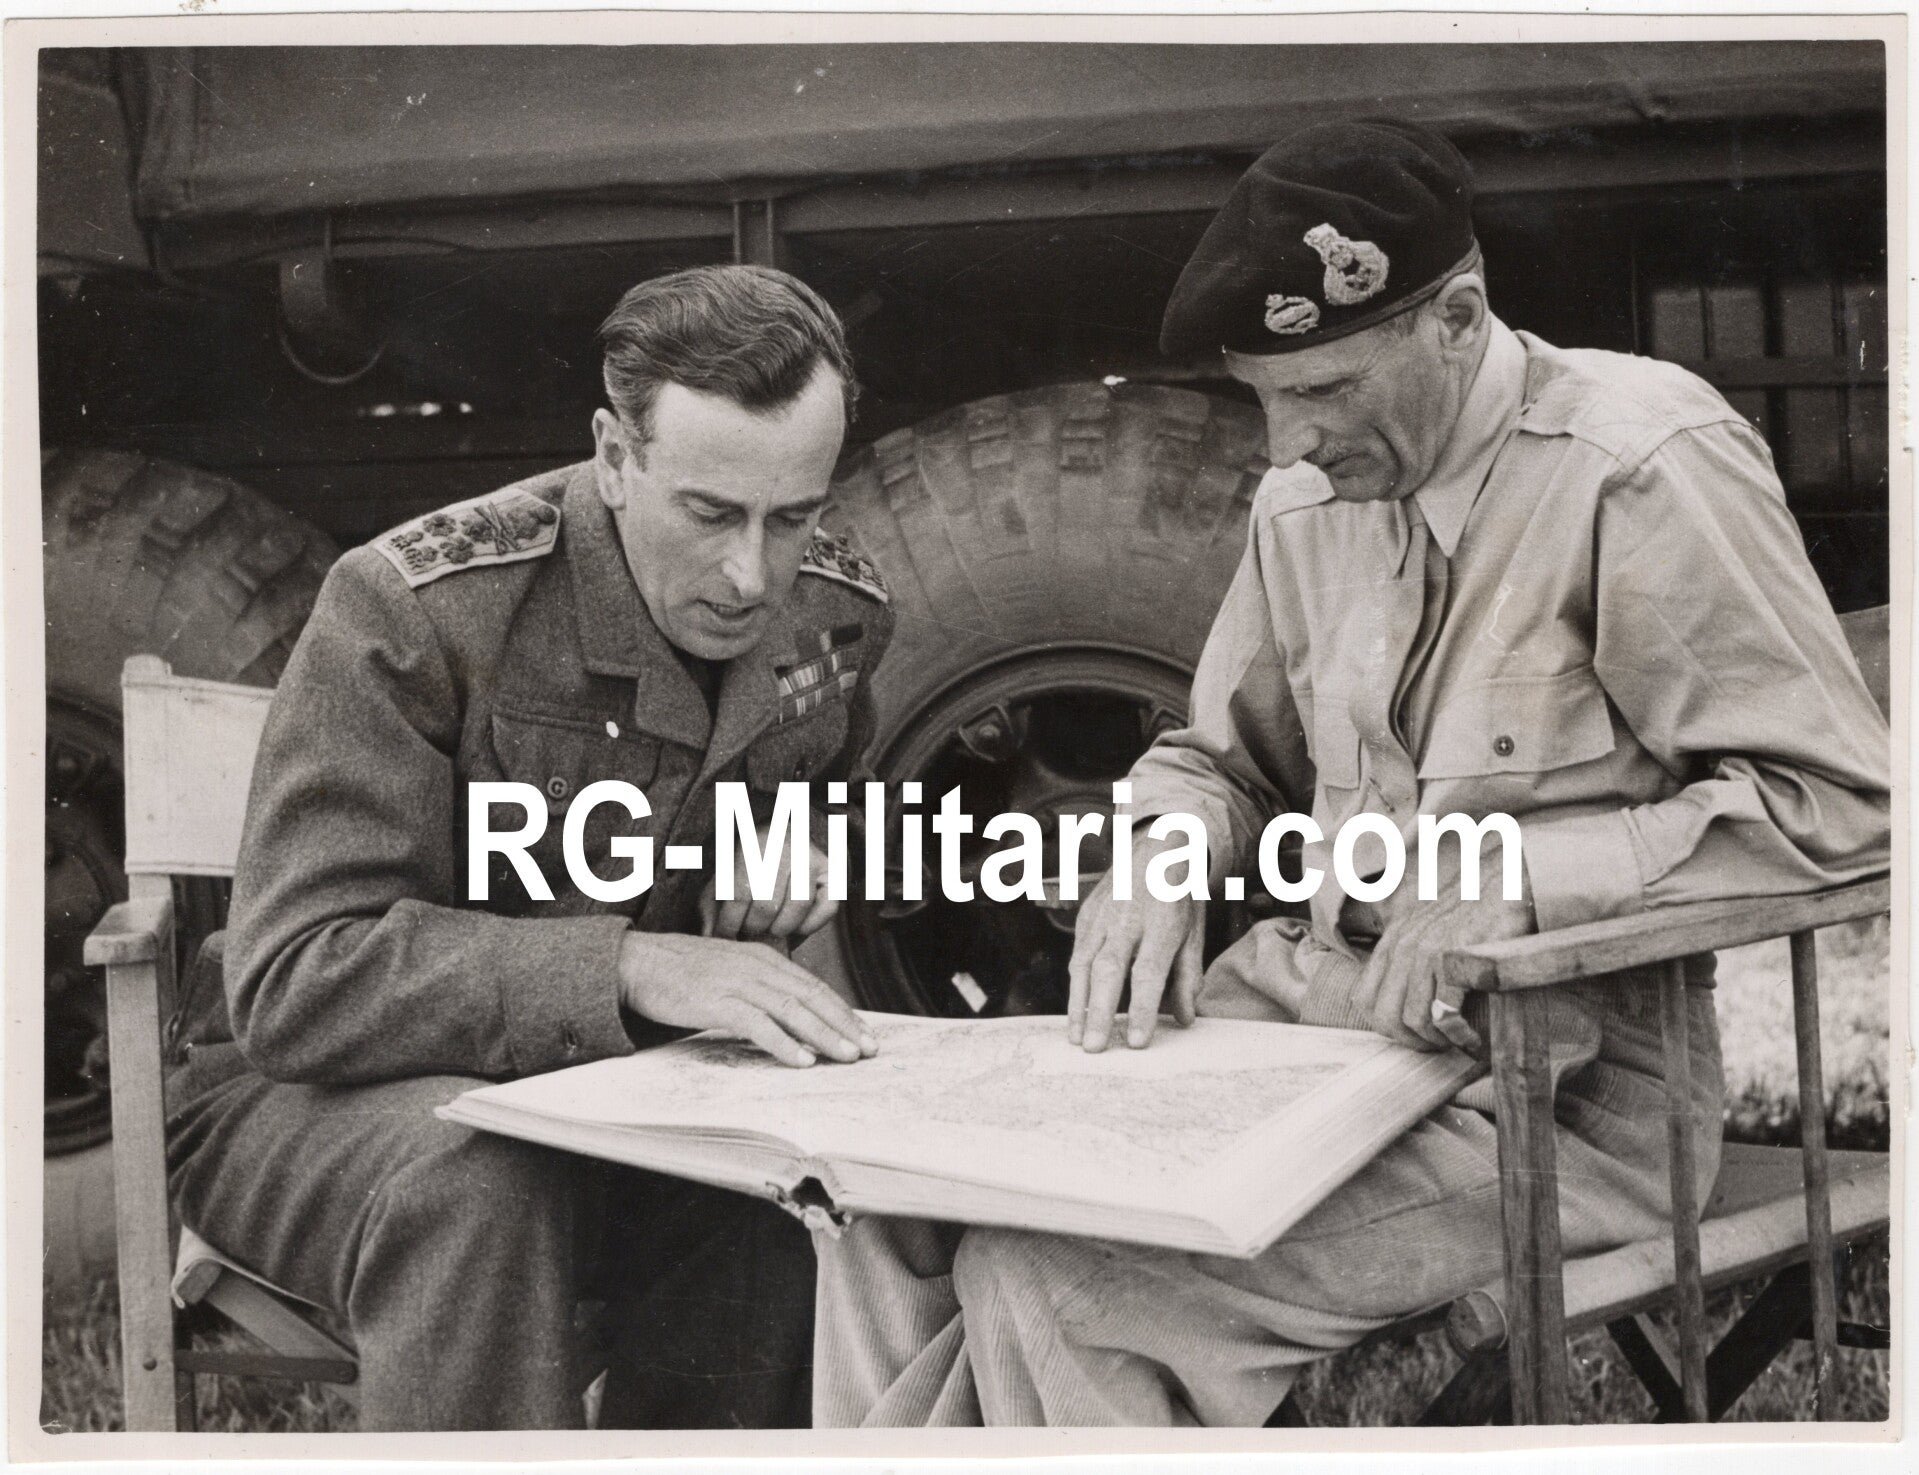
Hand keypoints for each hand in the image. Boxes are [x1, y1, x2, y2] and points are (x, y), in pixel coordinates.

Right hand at [618, 930, 875, 1067]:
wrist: (637, 962)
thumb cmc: (682, 971)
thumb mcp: (731, 971)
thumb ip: (760, 987)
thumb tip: (790, 1014)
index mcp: (764, 958)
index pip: (814, 987)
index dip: (843, 1011)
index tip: (865, 1033)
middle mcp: (757, 967)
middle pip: (811, 998)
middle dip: (844, 1025)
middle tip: (870, 1050)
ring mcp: (737, 983)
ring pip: (792, 1010)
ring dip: (823, 1035)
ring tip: (846, 1056)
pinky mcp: (716, 1002)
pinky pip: (757, 1024)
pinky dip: (783, 1042)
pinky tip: (801, 1059)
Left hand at [701, 834, 835, 943]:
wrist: (784, 832)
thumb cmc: (748, 862)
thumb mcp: (724, 876)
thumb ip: (712, 905)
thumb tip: (708, 938)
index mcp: (755, 842)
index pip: (739, 893)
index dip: (728, 922)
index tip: (723, 936)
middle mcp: (787, 846)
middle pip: (768, 904)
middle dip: (753, 926)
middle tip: (747, 931)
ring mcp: (813, 859)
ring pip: (798, 907)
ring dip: (780, 928)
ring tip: (769, 928)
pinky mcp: (833, 873)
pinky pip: (828, 908)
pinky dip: (810, 925)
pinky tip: (794, 926)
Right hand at [1066, 837, 1205, 1051]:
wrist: (1155, 846)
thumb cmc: (1178, 894)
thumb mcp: (1194, 930)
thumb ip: (1188, 974)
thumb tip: (1184, 1018)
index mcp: (1161, 921)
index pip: (1148, 971)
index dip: (1141, 1008)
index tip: (1136, 1041)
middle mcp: (1127, 918)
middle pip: (1108, 969)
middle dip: (1099, 1011)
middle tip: (1095, 1048)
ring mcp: (1101, 915)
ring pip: (1083, 963)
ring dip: (1078, 1003)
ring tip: (1076, 1037)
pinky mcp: (1086, 915)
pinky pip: (1078, 954)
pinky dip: (1075, 985)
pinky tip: (1076, 1011)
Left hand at [1354, 846, 1533, 1052]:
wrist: (1508, 880)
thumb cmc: (1474, 908)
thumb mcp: (1429, 925)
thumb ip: (1410, 955)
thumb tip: (1406, 998)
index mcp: (1393, 941)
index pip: (1364, 999)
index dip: (1387, 1027)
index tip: (1415, 1034)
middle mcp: (1404, 945)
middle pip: (1383, 1016)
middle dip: (1410, 1041)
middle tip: (1439, 1046)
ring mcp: (1428, 951)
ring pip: (1411, 1019)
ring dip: (1436, 1041)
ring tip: (1458, 1040)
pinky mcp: (1456, 957)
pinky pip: (1443, 1012)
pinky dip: (1457, 1034)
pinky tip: (1472, 1036)